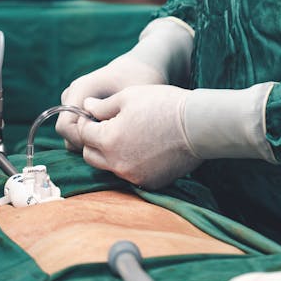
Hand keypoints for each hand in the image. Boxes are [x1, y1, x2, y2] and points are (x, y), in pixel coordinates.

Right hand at [57, 53, 167, 149]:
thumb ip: (111, 116)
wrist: (139, 68)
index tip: (106, 143)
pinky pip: (78, 129)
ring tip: (114, 134)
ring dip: (90, 139)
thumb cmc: (138, 80)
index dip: (82, 140)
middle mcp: (71, 94)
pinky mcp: (79, 106)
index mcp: (80, 89)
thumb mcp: (130, 98)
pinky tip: (111, 131)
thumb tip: (96, 139)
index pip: (65, 127)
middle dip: (87, 142)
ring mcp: (73, 100)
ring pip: (72, 132)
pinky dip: (92, 135)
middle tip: (113, 142)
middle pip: (66, 132)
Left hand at [79, 85, 201, 188]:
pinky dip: (132, 163)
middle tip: (110, 126)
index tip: (96, 114)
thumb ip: (102, 106)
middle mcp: (117, 164)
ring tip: (130, 135)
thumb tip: (85, 107)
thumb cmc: (163, 104)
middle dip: (94, 141)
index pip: (83, 134)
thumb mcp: (129, 96)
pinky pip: (130, 174)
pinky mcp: (150, 183)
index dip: (87, 121)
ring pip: (110, 167)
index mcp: (108, 140)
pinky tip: (146, 148)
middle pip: (91, 155)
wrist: (197, 125)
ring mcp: (133, 176)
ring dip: (112, 153)